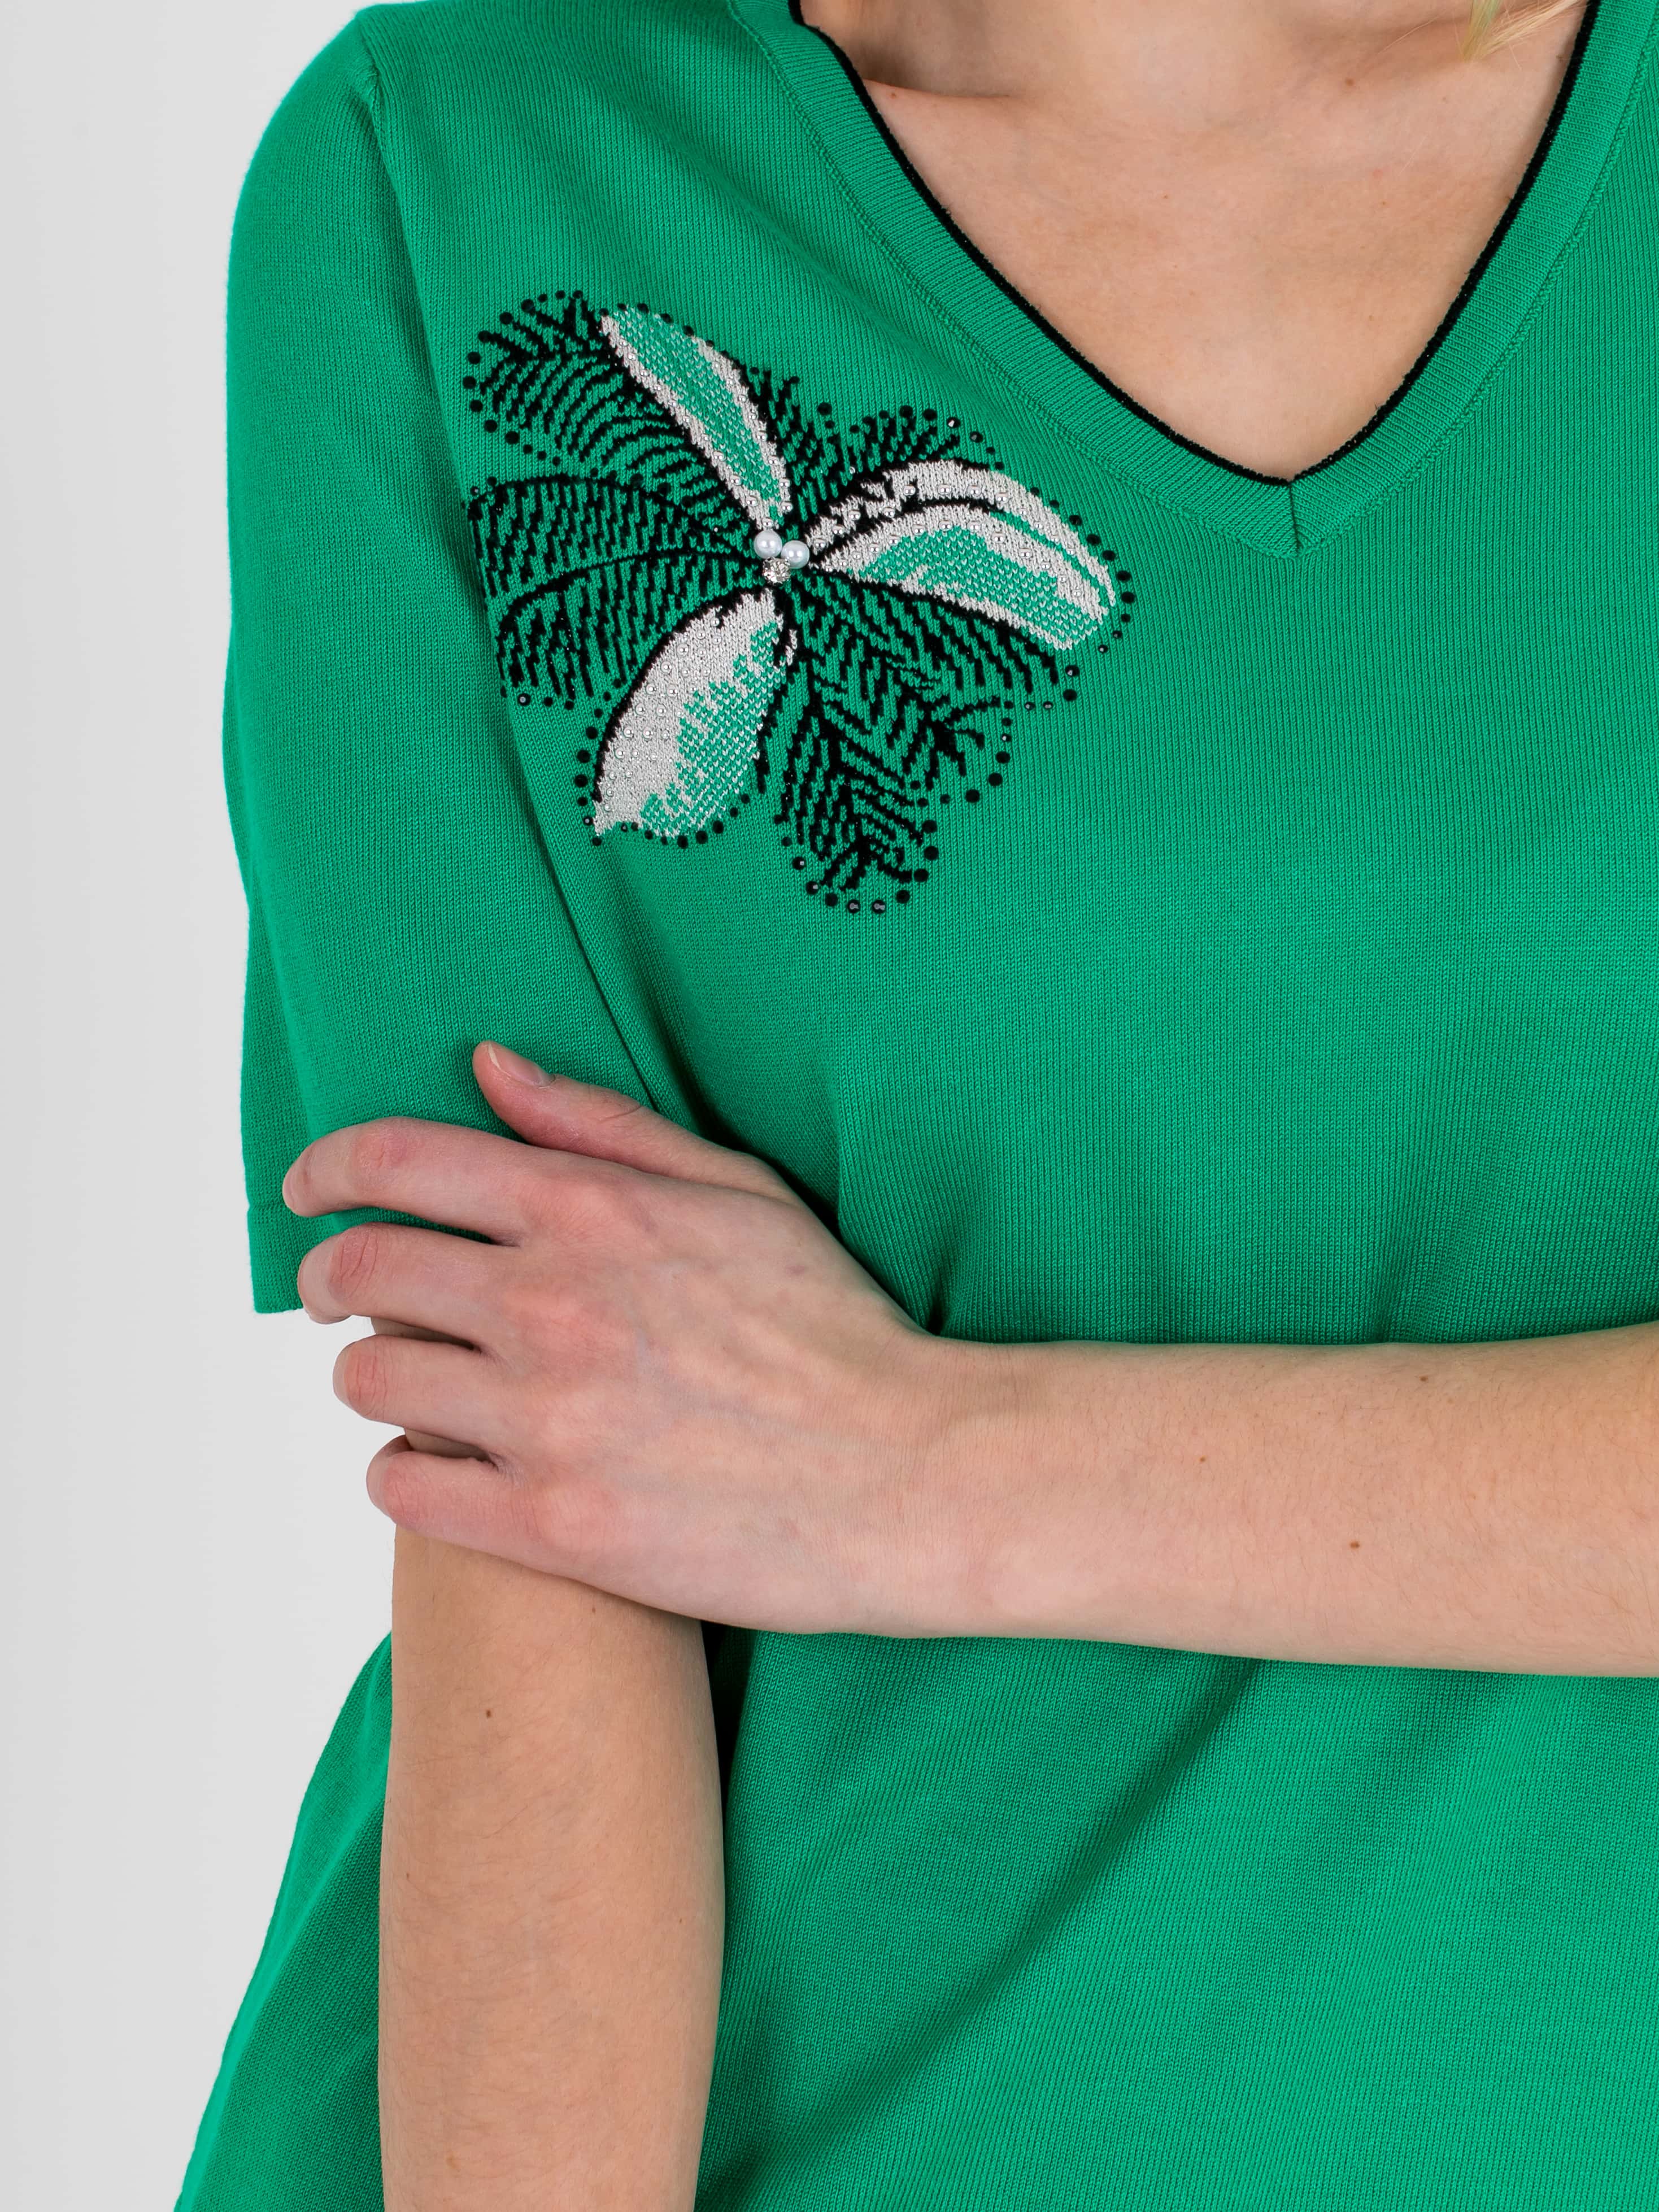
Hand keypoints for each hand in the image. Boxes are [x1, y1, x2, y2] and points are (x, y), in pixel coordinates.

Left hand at [286, 1043, 978, 1633]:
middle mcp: (547, 1305)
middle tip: (339, 1297)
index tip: (307, 1188)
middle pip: (356, 1272)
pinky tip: (446, 1465)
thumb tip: (486, 1067)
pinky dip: (404, 1472)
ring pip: (367, 1384)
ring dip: (372, 1377)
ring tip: (413, 1388)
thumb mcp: (736, 1190)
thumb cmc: (830, 1323)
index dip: (326, 1168)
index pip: (396, 1163)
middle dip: (328, 1276)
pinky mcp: (550, 1525)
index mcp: (588, 1211)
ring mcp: (542, 1420)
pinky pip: (402, 1490)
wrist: (906, 1472)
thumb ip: (599, 1126)